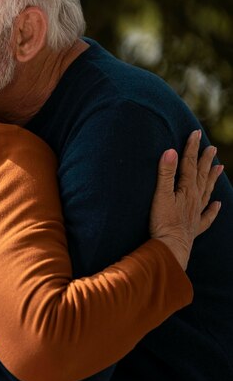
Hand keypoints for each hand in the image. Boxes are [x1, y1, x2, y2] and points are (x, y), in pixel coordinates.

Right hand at [150, 130, 222, 269]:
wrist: (171, 248)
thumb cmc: (163, 221)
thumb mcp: (161, 194)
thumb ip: (166, 173)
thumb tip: (171, 151)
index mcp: (187, 189)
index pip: (189, 164)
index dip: (191, 147)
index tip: (195, 133)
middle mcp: (195, 199)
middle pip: (201, 175)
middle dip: (205, 160)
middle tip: (212, 147)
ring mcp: (196, 212)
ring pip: (207, 192)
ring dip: (212, 179)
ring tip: (220, 167)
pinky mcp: (194, 226)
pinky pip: (208, 216)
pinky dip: (214, 209)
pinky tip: (218, 204)